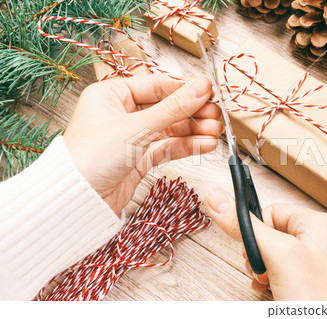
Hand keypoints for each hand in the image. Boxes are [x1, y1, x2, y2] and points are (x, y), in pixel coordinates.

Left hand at [64, 75, 222, 213]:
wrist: (77, 200)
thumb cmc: (90, 157)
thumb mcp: (136, 127)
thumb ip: (172, 108)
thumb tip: (201, 88)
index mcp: (112, 95)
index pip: (156, 85)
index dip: (184, 89)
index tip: (209, 91)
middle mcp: (122, 114)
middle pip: (166, 107)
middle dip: (193, 112)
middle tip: (216, 114)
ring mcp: (132, 137)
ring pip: (170, 129)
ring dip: (194, 130)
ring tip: (215, 131)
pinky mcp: (139, 158)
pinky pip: (168, 147)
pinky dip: (187, 146)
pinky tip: (205, 144)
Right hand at [205, 189, 326, 300]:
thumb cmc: (316, 297)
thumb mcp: (276, 254)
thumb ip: (246, 226)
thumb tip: (217, 198)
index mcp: (319, 222)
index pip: (273, 212)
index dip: (257, 232)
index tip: (253, 253)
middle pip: (277, 233)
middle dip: (262, 254)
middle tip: (261, 271)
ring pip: (285, 254)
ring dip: (268, 268)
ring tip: (267, 283)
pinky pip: (296, 270)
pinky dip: (281, 279)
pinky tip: (275, 290)